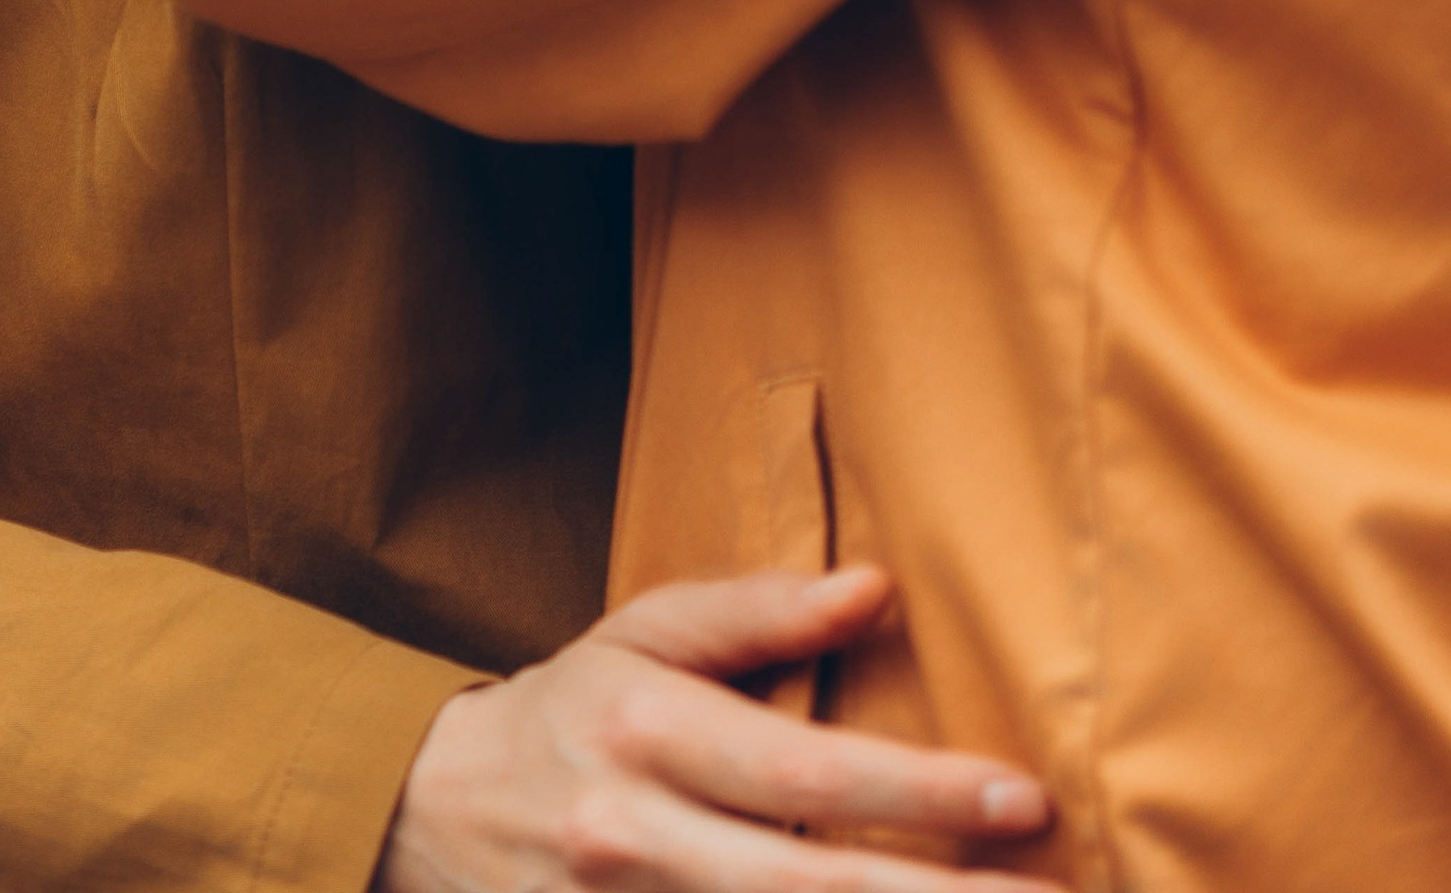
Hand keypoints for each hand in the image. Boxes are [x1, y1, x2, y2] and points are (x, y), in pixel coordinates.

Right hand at [378, 567, 1053, 892]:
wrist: (423, 812)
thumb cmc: (569, 709)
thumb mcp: (643, 632)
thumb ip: (758, 611)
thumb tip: (877, 587)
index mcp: (650, 730)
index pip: (808, 770)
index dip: (922, 791)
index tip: (1026, 800)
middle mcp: (636, 838)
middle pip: (806, 888)